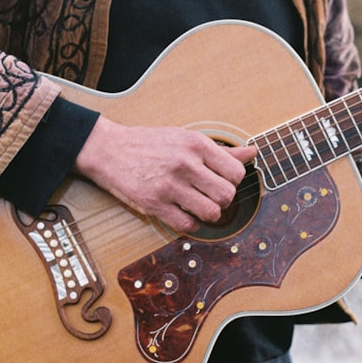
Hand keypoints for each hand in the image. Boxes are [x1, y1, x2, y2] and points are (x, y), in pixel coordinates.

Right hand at [74, 117, 255, 233]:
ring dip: (208, 214)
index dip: (232, 181)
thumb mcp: (186, 138)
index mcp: (196, 144)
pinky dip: (189, 223)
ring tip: (197, 205)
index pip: (236, 172)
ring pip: (211, 213)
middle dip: (223, 200)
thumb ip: (221, 150)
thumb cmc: (150, 144)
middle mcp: (185, 163)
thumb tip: (252, 153)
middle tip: (210, 196)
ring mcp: (170, 185)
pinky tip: (182, 212)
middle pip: (227, 195)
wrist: (109, 149)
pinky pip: (187, 224)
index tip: (221, 181)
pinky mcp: (154, 204)